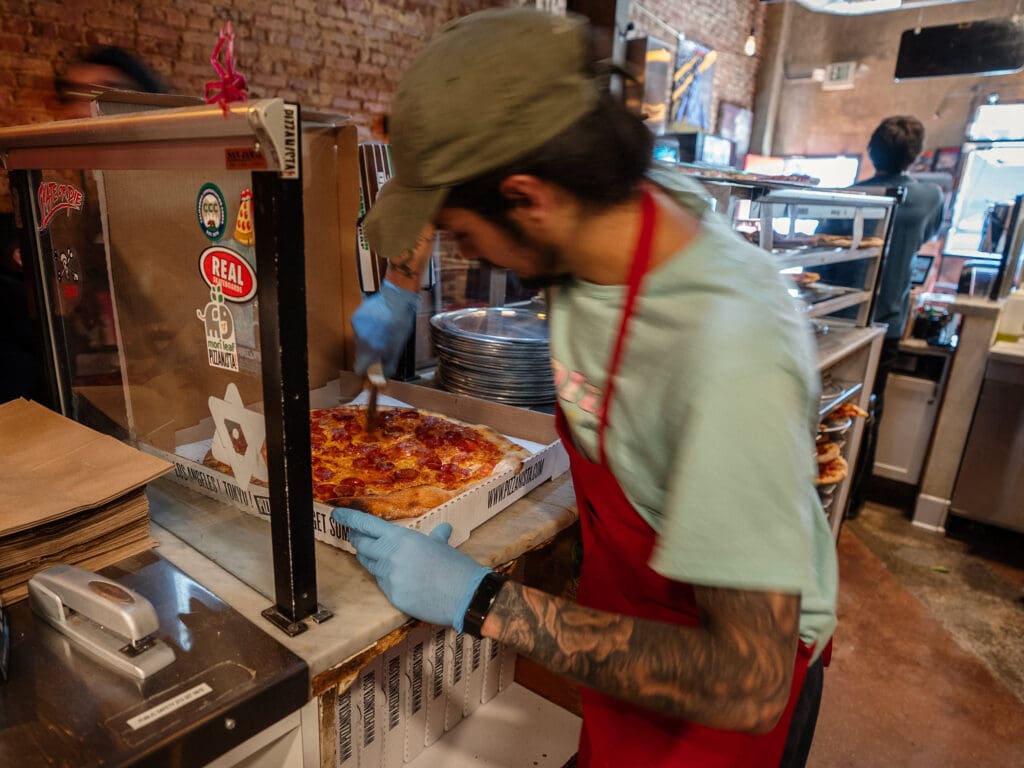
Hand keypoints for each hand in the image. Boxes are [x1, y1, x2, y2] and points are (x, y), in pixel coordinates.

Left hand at [332, 508, 488, 630]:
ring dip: (373, 560)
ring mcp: (389, 578)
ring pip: (371, 566)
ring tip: (379, 557)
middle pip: (362, 546)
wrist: (464, 595)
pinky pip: (382, 585)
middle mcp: (390, 556)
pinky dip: (387, 579)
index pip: (366, 525)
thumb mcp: (442, 546)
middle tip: (356, 537)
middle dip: (358, 541)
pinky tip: (399, 579)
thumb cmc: (455, 567)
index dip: (349, 519)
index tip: (338, 515)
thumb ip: (435, 538)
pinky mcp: (392, 596)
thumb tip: (443, 529)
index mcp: (401, 538)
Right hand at [351, 280, 419, 376]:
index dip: (365, 369)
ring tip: (379, 332)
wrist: (396, 300)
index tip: (371, 366)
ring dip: (367, 340)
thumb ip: (389, 364)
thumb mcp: (398, 347)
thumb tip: (383, 377)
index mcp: (373, 349)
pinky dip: (365, 329)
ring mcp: (357, 328)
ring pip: (359, 341)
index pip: (359, 368)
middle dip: (368, 353)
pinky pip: (358, 330)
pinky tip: (375, 323)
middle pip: (359, 354)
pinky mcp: (355, 318)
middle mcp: (361, 340)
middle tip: (380, 346)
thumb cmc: (400, 323)